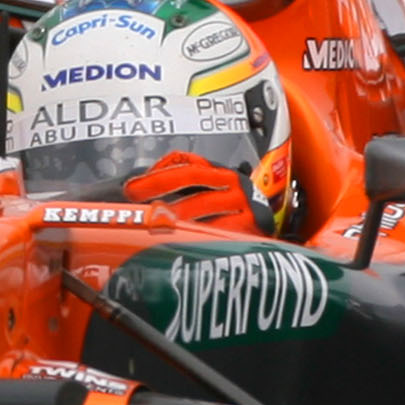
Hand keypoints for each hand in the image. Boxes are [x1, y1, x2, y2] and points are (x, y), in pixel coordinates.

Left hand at [122, 149, 255, 229]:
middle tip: (135, 197)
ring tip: (151, 222)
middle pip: (191, 175)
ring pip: (200, 203)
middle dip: (158, 183)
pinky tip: (178, 242)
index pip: (186, 162)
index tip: (133, 186)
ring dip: (172, 212)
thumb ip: (184, 193)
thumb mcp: (212, 199)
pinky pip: (216, 229)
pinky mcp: (248, 228)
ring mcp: (242, 205)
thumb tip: (141, 197)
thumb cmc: (233, 219)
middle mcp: (232, 184)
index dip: (157, 171)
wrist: (271, 242)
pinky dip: (194, 235)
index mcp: (220, 174)